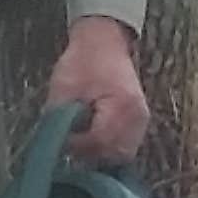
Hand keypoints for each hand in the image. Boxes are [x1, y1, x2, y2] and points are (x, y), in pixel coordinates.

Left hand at [43, 16, 150, 169]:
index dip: (78, 145)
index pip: (99, 143)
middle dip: (89, 152)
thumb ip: (59, 119)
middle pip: (113, 155)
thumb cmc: (84, 60)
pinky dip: (109, 148)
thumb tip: (56, 146)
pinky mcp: (139, 122)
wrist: (104, 41)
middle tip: (71, 140)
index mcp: (121, 106)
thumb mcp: (63, 87)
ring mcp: (141, 121)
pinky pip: (126, 148)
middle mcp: (137, 117)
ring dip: (100, 153)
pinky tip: (94, 138)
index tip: (63, 137)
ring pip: (121, 156)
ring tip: (82, 138)